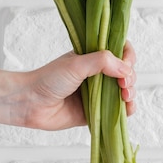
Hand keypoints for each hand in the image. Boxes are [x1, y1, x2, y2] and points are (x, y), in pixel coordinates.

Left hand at [8, 42, 136, 130]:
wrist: (31, 103)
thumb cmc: (49, 79)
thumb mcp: (77, 64)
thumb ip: (102, 62)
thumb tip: (126, 69)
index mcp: (92, 57)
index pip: (119, 51)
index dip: (127, 57)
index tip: (126, 64)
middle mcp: (97, 74)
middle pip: (126, 72)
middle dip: (131, 77)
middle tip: (124, 84)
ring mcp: (97, 93)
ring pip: (125, 91)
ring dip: (131, 93)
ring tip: (125, 96)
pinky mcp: (96, 112)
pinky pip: (117, 111)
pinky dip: (127, 110)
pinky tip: (126, 109)